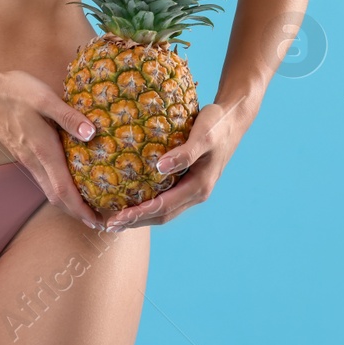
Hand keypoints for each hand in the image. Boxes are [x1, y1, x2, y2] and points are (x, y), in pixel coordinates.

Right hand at [0, 68, 108, 229]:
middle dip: (77, 212)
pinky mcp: (23, 153)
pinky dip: (58, 188)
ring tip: (88, 204)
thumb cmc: (16, 92)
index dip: (80, 209)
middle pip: (56, 197)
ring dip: (68, 202)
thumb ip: (68, 116)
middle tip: (98, 220)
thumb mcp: (45, 98)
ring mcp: (26, 159)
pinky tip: (68, 180)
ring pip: (48, 190)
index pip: (63, 190)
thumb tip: (91, 133)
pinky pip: (43, 178)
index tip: (96, 222)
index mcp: (43, 150)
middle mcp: (34, 161)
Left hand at [104, 100, 245, 229]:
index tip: (117, 218)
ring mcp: (194, 189)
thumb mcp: (203, 135)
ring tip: (117, 219)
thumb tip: (159, 167)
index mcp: (199, 185)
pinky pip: (168, 199)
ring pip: (165, 210)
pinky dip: (150, 205)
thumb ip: (184, 153)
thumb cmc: (217, 124)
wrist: (234, 119)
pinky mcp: (191, 182)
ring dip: (142, 217)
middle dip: (136, 222)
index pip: (163, 207)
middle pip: (162, 215)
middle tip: (109, 225)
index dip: (139, 214)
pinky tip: (135, 200)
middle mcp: (197, 192)